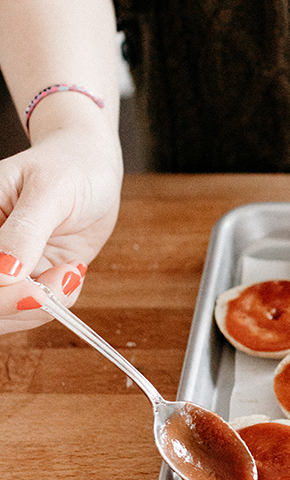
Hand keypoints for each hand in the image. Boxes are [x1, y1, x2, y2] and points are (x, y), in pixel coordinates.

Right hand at [0, 121, 122, 333]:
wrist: (90, 166)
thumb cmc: (68, 165)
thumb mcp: (49, 189)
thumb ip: (26, 231)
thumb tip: (4, 273)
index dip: (0, 293)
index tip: (34, 290)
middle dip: (22, 304)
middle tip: (66, 278)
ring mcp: (4, 269)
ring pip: (6, 315)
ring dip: (44, 305)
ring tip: (72, 269)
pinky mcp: (27, 280)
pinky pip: (34, 310)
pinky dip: (57, 301)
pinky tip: (72, 270)